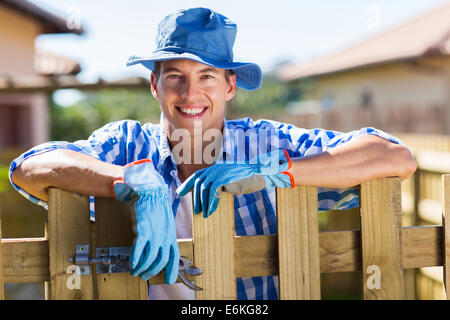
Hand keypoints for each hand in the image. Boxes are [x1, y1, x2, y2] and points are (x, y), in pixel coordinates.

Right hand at [112, 159, 178, 283]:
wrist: (148, 187)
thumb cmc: (153, 204)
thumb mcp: (161, 220)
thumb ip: (159, 234)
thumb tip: (153, 248)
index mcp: (170, 232)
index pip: (174, 255)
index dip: (172, 269)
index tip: (168, 280)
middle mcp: (165, 233)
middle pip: (160, 260)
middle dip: (152, 271)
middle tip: (144, 275)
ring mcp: (155, 231)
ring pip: (150, 257)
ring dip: (142, 267)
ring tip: (135, 271)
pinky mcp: (143, 227)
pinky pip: (139, 248)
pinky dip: (135, 258)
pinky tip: (131, 263)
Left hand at [176, 149, 293, 216]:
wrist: (259, 175)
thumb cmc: (246, 179)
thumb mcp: (229, 181)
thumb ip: (219, 184)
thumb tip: (209, 195)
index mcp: (215, 168)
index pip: (197, 175)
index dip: (187, 184)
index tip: (180, 192)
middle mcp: (215, 168)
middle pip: (198, 182)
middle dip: (194, 197)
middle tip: (195, 210)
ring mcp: (219, 172)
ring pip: (203, 188)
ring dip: (202, 202)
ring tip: (203, 213)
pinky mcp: (224, 178)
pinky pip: (212, 191)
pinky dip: (210, 203)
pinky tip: (211, 211)